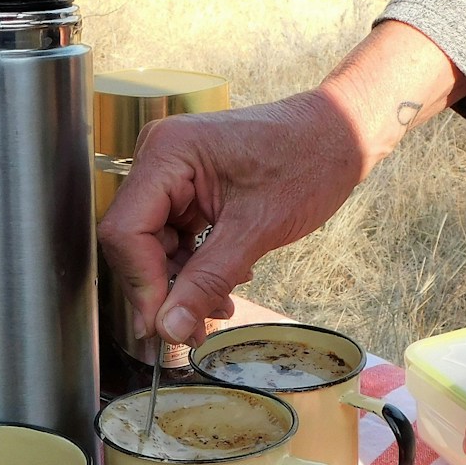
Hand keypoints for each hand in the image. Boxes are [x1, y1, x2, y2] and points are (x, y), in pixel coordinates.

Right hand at [98, 21, 465, 346]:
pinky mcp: (185, 186)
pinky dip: (193, 265)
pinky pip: (172, 236)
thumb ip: (207, 280)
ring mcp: (170, 171)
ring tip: (219, 305)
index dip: (141, 285)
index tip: (164, 328)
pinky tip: (222, 282)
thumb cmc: (308, 162)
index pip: (126, 231)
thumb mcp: (257, 229)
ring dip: (180, 282)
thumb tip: (170, 330)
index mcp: (167, 153)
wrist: (339, 134)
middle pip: (133, 240)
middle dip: (162, 288)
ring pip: (152, 244)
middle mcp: (158, 157)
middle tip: (191, 329)